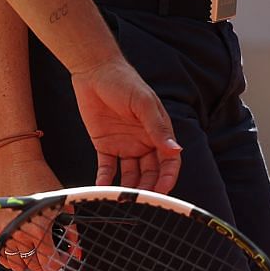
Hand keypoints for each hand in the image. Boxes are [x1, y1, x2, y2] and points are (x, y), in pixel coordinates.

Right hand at [0, 148, 69, 270]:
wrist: (17, 161)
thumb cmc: (41, 178)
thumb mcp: (62, 205)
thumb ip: (72, 231)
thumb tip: (77, 253)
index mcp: (38, 229)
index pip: (50, 263)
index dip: (60, 261)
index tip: (63, 254)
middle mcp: (19, 234)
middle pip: (34, 267)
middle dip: (46, 262)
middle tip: (51, 250)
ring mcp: (5, 232)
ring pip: (17, 265)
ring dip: (28, 261)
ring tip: (35, 250)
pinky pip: (1, 256)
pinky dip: (10, 258)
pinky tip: (19, 250)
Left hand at [68, 56, 181, 193]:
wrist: (94, 70)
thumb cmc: (124, 81)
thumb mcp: (142, 103)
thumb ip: (157, 128)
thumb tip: (175, 150)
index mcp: (158, 132)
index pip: (168, 161)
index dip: (168, 177)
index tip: (162, 191)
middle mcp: (143, 142)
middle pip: (150, 172)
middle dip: (148, 186)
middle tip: (141, 199)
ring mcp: (124, 145)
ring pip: (130, 174)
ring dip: (128, 186)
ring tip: (122, 198)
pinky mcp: (104, 145)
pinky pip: (107, 167)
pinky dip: (105, 179)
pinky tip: (102, 188)